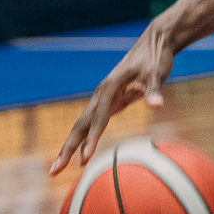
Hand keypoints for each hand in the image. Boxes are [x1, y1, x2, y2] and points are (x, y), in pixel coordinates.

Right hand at [50, 24, 175, 173]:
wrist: (154, 43)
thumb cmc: (156, 58)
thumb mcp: (158, 72)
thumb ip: (154, 90)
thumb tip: (156, 106)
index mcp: (110, 87)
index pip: (99, 118)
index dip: (92, 138)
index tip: (85, 158)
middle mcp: (101, 93)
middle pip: (80, 125)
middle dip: (67, 148)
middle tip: (55, 171)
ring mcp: (103, 97)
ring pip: (82, 125)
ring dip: (70, 146)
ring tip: (58, 168)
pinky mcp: (109, 101)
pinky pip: (92, 123)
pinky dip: (84, 139)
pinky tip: (81, 155)